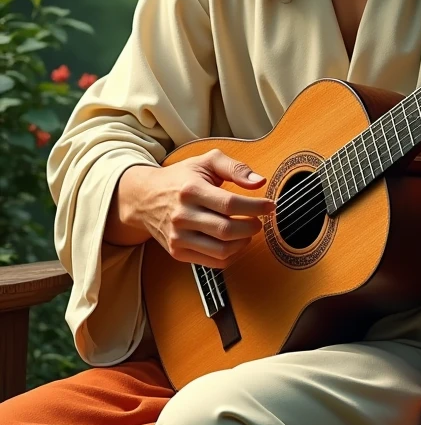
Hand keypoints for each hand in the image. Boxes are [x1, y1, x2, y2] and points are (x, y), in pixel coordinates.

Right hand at [117, 150, 275, 267]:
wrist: (145, 198)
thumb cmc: (181, 178)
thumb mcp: (206, 162)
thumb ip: (235, 168)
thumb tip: (259, 181)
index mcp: (190, 190)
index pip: (229, 204)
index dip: (255, 207)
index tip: (270, 206)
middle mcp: (182, 215)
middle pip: (227, 230)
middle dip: (252, 226)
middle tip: (259, 220)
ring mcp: (178, 237)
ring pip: (222, 250)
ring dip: (244, 243)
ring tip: (248, 230)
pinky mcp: (178, 252)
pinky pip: (214, 262)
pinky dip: (232, 255)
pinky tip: (236, 242)